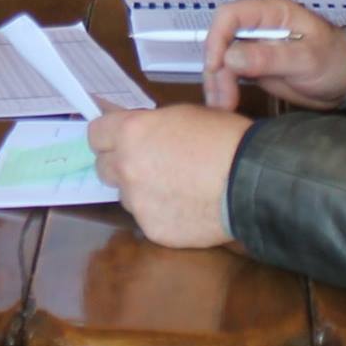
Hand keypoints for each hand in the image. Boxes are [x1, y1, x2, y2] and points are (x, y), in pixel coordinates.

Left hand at [87, 106, 248, 248]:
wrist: (250, 180)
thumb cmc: (223, 138)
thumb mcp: (183, 115)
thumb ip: (150, 126)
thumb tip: (136, 133)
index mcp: (131, 133)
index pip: (95, 134)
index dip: (109, 136)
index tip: (120, 139)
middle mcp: (127, 168)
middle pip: (103, 167)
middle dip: (121, 164)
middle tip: (148, 164)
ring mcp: (138, 202)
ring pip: (126, 195)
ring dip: (141, 190)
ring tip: (175, 187)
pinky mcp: (153, 229)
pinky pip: (147, 218)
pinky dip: (160, 213)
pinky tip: (185, 206)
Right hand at [202, 0, 345, 112]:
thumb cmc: (334, 61)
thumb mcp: (306, 60)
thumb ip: (270, 57)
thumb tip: (230, 58)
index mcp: (270, 12)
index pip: (230, 15)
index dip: (217, 38)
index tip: (216, 67)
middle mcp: (256, 25)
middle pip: (220, 41)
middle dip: (216, 70)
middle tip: (223, 101)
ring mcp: (252, 45)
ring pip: (221, 60)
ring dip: (217, 83)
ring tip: (223, 109)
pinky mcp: (252, 65)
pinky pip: (228, 74)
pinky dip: (223, 89)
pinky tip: (224, 106)